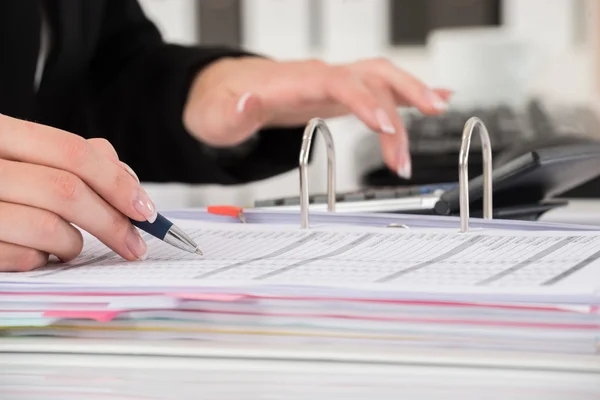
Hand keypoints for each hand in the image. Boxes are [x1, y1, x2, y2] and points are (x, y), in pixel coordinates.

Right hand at [0, 114, 155, 271]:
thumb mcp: (20, 154)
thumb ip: (71, 159)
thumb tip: (127, 181)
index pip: (72, 152)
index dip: (116, 182)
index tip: (145, 209)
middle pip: (66, 191)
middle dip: (112, 222)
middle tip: (135, 244)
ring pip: (48, 229)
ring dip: (74, 245)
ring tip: (72, 247)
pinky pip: (23, 259)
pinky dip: (42, 261)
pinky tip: (38, 255)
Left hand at [183, 57, 451, 177]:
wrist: (224, 91)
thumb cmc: (221, 103)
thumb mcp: (216, 115)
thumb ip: (234, 112)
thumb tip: (245, 103)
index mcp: (293, 81)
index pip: (338, 82)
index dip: (365, 101)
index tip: (385, 125)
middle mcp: (318, 76)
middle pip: (370, 74)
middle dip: (403, 96)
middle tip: (426, 122)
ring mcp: (331, 82)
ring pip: (381, 79)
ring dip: (411, 97)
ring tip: (437, 116)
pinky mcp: (337, 93)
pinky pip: (378, 88)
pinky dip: (406, 95)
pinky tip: (433, 98)